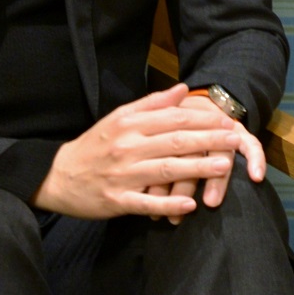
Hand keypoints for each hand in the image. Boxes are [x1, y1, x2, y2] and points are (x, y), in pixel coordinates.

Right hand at [34, 82, 257, 219]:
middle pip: (175, 142)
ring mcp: (123, 176)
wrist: (57, 177)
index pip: (173, 118)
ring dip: (197, 168)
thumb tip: (183, 90)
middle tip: (236, 139)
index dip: (204, 119)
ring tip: (224, 166)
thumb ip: (152, 104)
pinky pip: (147, 203)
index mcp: (129, 125)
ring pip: (166, 170)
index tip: (228, 120)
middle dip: (209, 140)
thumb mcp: (119, 118)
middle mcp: (127, 147)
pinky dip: (168, 205)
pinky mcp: (117, 201)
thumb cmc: (95, 145)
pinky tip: (190, 205)